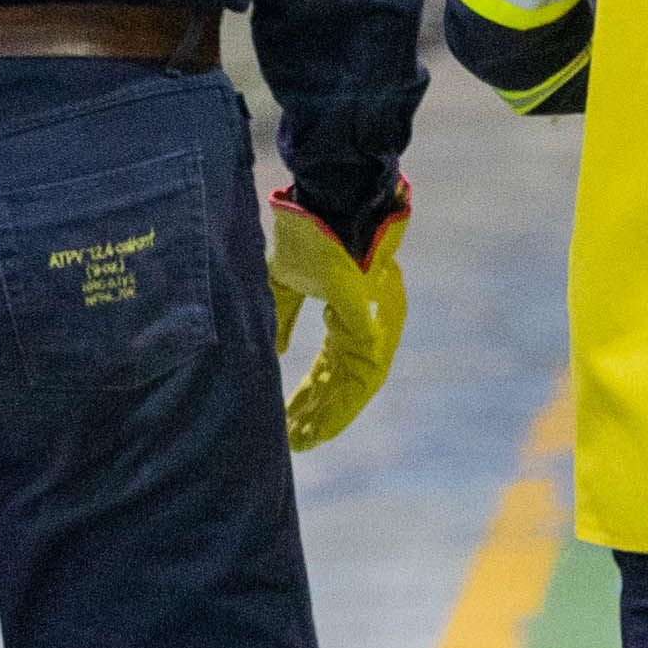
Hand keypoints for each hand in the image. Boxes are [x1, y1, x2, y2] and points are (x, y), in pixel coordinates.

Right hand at [265, 187, 410, 452]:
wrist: (326, 205)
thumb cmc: (308, 236)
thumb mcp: (283, 285)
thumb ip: (281, 320)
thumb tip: (275, 351)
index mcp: (340, 317)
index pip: (326, 369)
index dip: (309, 397)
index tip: (290, 422)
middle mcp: (358, 326)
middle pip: (338, 383)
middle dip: (316, 413)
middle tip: (295, 441)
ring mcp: (369, 326)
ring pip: (352, 386)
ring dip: (328, 416)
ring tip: (305, 441)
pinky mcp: (371, 324)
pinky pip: (361, 376)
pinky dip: (341, 402)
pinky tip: (323, 424)